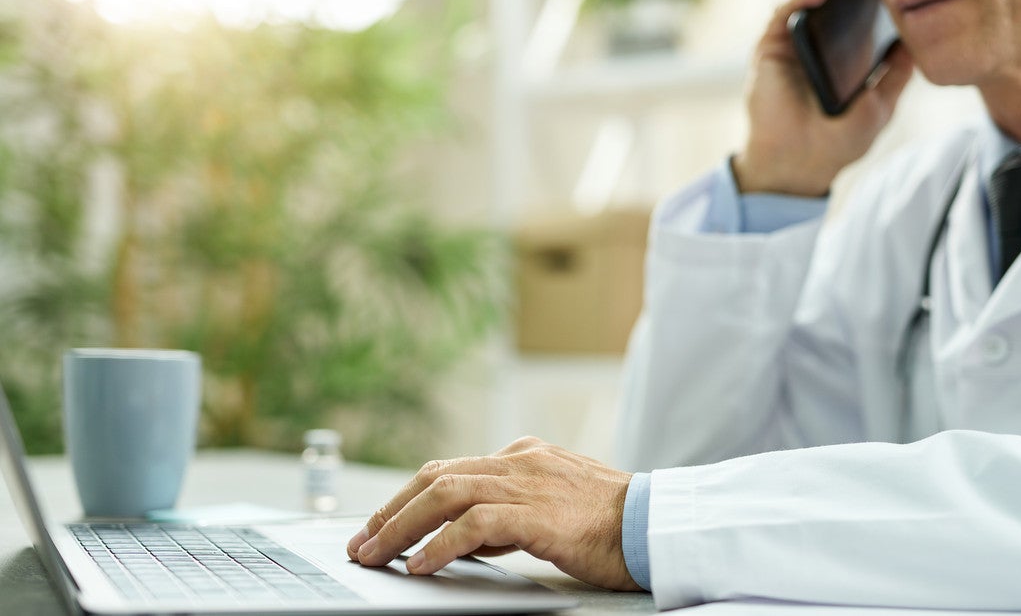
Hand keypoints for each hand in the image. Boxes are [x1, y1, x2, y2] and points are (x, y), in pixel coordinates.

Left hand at [346, 437, 639, 590]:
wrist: (657, 526)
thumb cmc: (611, 525)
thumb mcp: (552, 510)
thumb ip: (510, 514)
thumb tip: (464, 538)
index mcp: (523, 456)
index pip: (449, 470)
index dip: (407, 498)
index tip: (380, 527)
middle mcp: (520, 461)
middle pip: (436, 476)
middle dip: (391, 511)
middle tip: (362, 543)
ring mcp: (529, 483)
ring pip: (446, 494)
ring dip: (403, 527)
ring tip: (378, 555)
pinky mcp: (539, 514)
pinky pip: (476, 525)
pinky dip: (441, 544)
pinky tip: (422, 564)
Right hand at [735, 0, 913, 195]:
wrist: (802, 165)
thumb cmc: (838, 143)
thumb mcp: (881, 105)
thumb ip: (897, 74)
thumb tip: (914, 42)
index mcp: (843, 54)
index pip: (856, 10)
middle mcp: (815, 43)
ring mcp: (791, 44)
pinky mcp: (769, 48)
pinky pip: (781, 12)